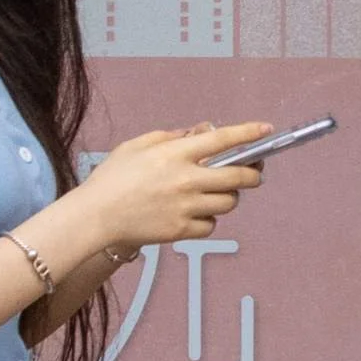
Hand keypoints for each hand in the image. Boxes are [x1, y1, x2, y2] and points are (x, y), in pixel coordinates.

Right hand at [72, 120, 271, 256]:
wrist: (95, 216)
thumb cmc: (112, 178)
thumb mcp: (138, 145)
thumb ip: (171, 137)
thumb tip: (199, 134)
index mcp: (175, 154)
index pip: (223, 140)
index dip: (249, 133)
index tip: (265, 130)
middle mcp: (186, 180)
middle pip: (238, 177)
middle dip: (253, 174)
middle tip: (254, 173)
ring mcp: (186, 207)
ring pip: (229, 202)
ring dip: (229, 196)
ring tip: (216, 193)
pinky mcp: (181, 230)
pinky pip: (211, 225)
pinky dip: (209, 219)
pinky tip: (197, 213)